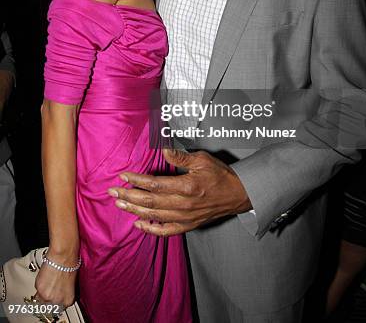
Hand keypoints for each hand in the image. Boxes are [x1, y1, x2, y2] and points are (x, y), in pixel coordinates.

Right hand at [35, 257, 76, 308]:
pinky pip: (37, 291)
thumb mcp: (72, 282)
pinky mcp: (39, 289)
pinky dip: (39, 286)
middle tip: (52, 286)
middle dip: (50, 296)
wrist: (62, 256)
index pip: (61, 306)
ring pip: (41, 299)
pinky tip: (46, 277)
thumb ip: (65, 292)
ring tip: (49, 282)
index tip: (57, 294)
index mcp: (68, 300)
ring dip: (44, 292)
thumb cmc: (70, 265)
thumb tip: (61, 292)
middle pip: (50, 304)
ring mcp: (47, 296)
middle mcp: (57, 301)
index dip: (58, 298)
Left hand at [108, 148, 251, 235]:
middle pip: (150, 201)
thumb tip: (164, 151)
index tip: (123, 176)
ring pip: (154, 215)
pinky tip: (138, 223)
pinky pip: (165, 230)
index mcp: (187, 186)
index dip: (137, 180)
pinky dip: (150, 229)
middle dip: (128, 196)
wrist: (237, 195)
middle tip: (112, 192)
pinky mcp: (187, 225)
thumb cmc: (220, 175)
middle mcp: (183, 204)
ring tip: (119, 204)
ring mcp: (185, 217)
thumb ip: (181, 158)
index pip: (155, 184)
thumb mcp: (202, 160)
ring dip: (134, 210)